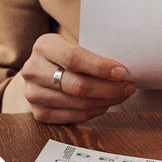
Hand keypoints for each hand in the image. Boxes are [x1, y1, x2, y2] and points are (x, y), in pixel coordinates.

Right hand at [13, 33, 135, 123]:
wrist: (41, 71)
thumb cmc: (66, 56)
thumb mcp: (74, 44)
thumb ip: (93, 53)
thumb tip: (124, 69)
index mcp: (44, 46)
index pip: (73, 58)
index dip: (100, 67)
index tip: (122, 73)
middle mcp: (33, 70)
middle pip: (77, 85)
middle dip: (108, 88)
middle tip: (129, 87)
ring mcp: (33, 94)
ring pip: (78, 103)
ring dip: (106, 101)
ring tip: (122, 95)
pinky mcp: (39, 113)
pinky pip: (74, 117)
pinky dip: (95, 111)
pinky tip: (106, 103)